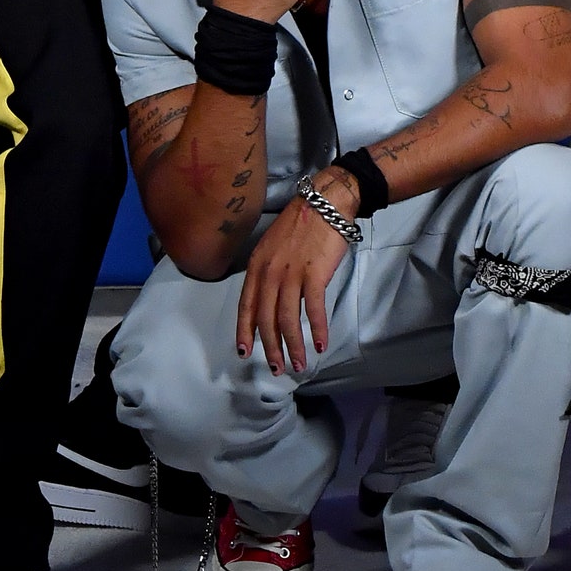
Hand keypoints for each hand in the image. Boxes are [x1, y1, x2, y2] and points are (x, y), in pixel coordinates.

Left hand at [236, 173, 354, 372]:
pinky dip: (318, 329)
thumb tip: (269, 298)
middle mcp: (270, 272)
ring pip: (287, 319)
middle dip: (270, 347)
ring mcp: (291, 274)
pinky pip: (313, 309)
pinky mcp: (314, 274)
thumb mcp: (273, 245)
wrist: (326, 202)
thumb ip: (268, 271)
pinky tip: (321, 344)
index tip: (245, 352)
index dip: (245, 331)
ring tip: (299, 364)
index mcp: (257, 265)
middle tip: (276, 368)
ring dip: (293, 346)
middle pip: (265, 318)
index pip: (245, 305)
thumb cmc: (301, 223)